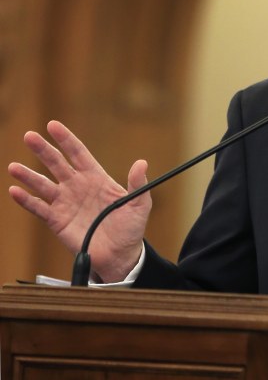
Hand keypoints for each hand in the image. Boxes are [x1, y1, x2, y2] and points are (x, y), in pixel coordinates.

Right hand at [8, 120, 151, 282]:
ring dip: (28, 175)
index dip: (66, 139)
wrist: (120, 255)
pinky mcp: (57, 221)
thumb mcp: (139, 204)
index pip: (78, 153)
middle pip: (57, 164)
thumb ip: (138, 184)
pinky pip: (39, 208)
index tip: (53, 125)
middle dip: (43, 150)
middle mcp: (77, 187)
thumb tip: (142, 163)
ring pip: (43, 185)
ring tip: (14, 167)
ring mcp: (65, 203)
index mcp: (96, 178)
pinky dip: (26, 200)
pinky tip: (15, 191)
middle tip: (29, 136)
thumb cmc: (131, 228)